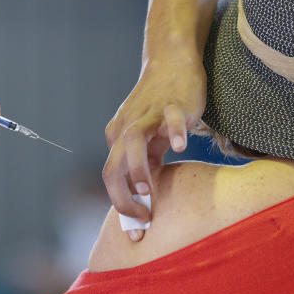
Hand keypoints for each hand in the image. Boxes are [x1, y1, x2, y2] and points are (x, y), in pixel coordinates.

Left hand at [103, 52, 205, 237]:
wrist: (172, 62)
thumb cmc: (159, 106)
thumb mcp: (148, 138)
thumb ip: (146, 164)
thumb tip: (146, 201)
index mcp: (118, 138)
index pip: (112, 178)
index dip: (122, 206)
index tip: (138, 232)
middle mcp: (127, 127)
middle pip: (113, 164)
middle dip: (122, 197)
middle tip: (141, 219)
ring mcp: (149, 115)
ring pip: (133, 141)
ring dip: (136, 168)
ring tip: (146, 190)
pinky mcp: (172, 104)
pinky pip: (169, 118)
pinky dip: (172, 132)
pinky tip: (181, 146)